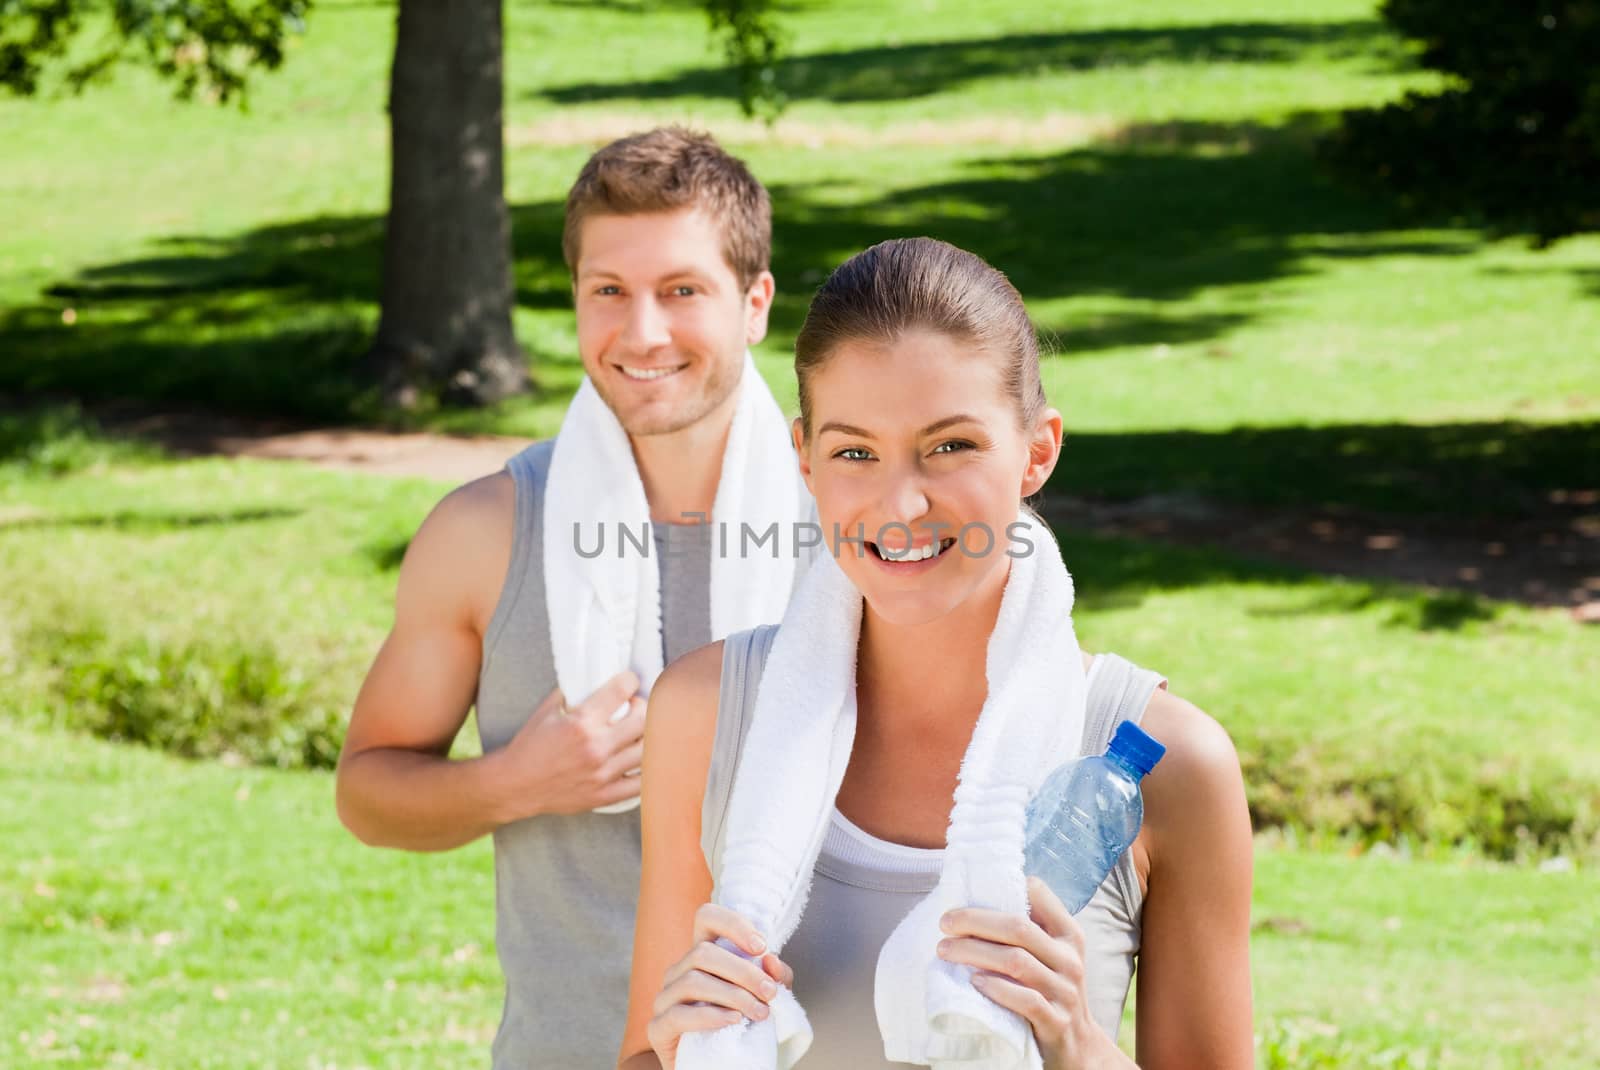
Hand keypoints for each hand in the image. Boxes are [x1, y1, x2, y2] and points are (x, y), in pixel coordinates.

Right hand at [497, 671, 646, 816]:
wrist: (515, 785)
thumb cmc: (530, 746)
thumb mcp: (547, 710)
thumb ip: (574, 692)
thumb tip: (596, 676)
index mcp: (581, 722)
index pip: (621, 690)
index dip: (629, 681)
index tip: (629, 682)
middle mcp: (595, 747)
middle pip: (643, 719)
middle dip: (642, 707)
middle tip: (634, 708)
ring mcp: (602, 774)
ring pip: (647, 750)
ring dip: (646, 736)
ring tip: (636, 733)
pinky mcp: (604, 795)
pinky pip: (640, 784)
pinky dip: (645, 770)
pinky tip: (638, 760)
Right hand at [647, 904, 793, 1069]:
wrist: (724, 1064)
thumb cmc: (744, 1025)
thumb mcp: (767, 997)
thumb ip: (774, 977)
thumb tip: (771, 960)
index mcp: (702, 954)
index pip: (707, 917)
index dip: (733, 924)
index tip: (761, 947)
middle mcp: (679, 970)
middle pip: (703, 953)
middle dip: (743, 971)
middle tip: (770, 993)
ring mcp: (665, 997)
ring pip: (692, 980)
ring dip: (732, 995)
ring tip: (759, 1012)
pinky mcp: (658, 1027)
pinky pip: (678, 1014)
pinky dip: (710, 1016)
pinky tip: (733, 1021)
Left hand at [937, 876, 1114, 1069]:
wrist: (1077, 1045)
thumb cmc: (1051, 990)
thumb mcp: (1051, 956)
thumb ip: (1028, 933)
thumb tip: (974, 903)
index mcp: (1069, 935)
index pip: (1039, 894)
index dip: (1004, 887)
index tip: (969, 895)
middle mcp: (1070, 959)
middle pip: (1019, 928)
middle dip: (975, 921)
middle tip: (944, 923)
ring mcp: (1065, 992)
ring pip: (1017, 961)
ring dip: (974, 953)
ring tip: (945, 950)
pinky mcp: (1056, 1022)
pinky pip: (1026, 1001)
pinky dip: (997, 989)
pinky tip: (974, 983)